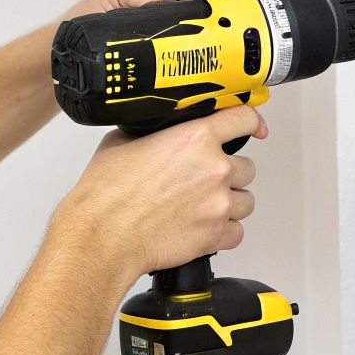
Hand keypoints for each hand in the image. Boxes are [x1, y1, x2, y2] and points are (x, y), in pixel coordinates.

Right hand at [51, 105, 270, 282]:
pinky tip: (202, 228)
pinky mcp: (216, 235)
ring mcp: (219, 203)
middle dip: (229, 174)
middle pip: (247, 167)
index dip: (249, 122)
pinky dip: (224, 232)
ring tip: (202, 207)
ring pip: (246, 201)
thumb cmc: (106, 195)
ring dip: (229, 203)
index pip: (243, 118)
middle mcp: (214, 168)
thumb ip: (155, 133)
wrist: (101, 236)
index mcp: (196, 138)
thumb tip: (160, 132)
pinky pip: (238, 232)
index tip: (252, 128)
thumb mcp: (123, 141)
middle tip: (203, 182)